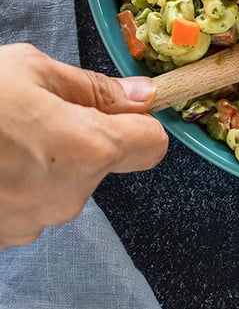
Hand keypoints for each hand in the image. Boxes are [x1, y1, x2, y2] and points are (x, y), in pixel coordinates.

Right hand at [0, 43, 167, 249]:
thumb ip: (93, 88)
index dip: (142, 123)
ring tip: (5, 136)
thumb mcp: (33, 69)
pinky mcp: (6, 239)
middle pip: (104, 163)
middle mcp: (70, 196)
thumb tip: (141, 94)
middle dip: (83, 137)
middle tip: (38, 112)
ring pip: (65, 184)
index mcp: (88, 148)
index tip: (124, 108)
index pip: (152, 145)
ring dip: (48, 161)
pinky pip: (32, 204)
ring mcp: (35, 223)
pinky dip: (19, 184)